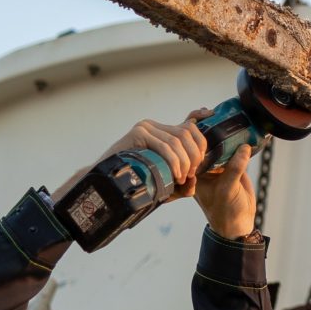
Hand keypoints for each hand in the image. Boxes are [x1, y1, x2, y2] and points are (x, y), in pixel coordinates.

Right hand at [56, 116, 207, 204]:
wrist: (105, 183)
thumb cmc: (134, 183)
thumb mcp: (162, 181)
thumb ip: (179, 180)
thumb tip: (194, 180)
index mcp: (160, 131)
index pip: (190, 126)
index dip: (202, 141)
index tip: (205, 159)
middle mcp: (153, 126)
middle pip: (187, 133)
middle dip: (195, 156)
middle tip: (191, 175)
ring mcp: (145, 128)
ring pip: (178, 141)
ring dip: (185, 162)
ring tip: (181, 178)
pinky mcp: (138, 134)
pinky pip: (165, 146)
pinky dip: (175, 162)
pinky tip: (175, 175)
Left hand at [187, 106, 260, 239]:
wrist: (239, 221)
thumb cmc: (225, 210)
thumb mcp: (228, 190)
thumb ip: (234, 169)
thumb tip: (243, 148)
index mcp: (192, 171)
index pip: (185, 146)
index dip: (189, 131)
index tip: (198, 120)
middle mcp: (200, 165)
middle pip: (197, 140)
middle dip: (203, 125)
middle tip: (211, 113)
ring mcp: (214, 164)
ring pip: (213, 141)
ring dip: (218, 129)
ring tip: (222, 114)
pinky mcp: (229, 164)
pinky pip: (229, 147)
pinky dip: (233, 137)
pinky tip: (237, 127)